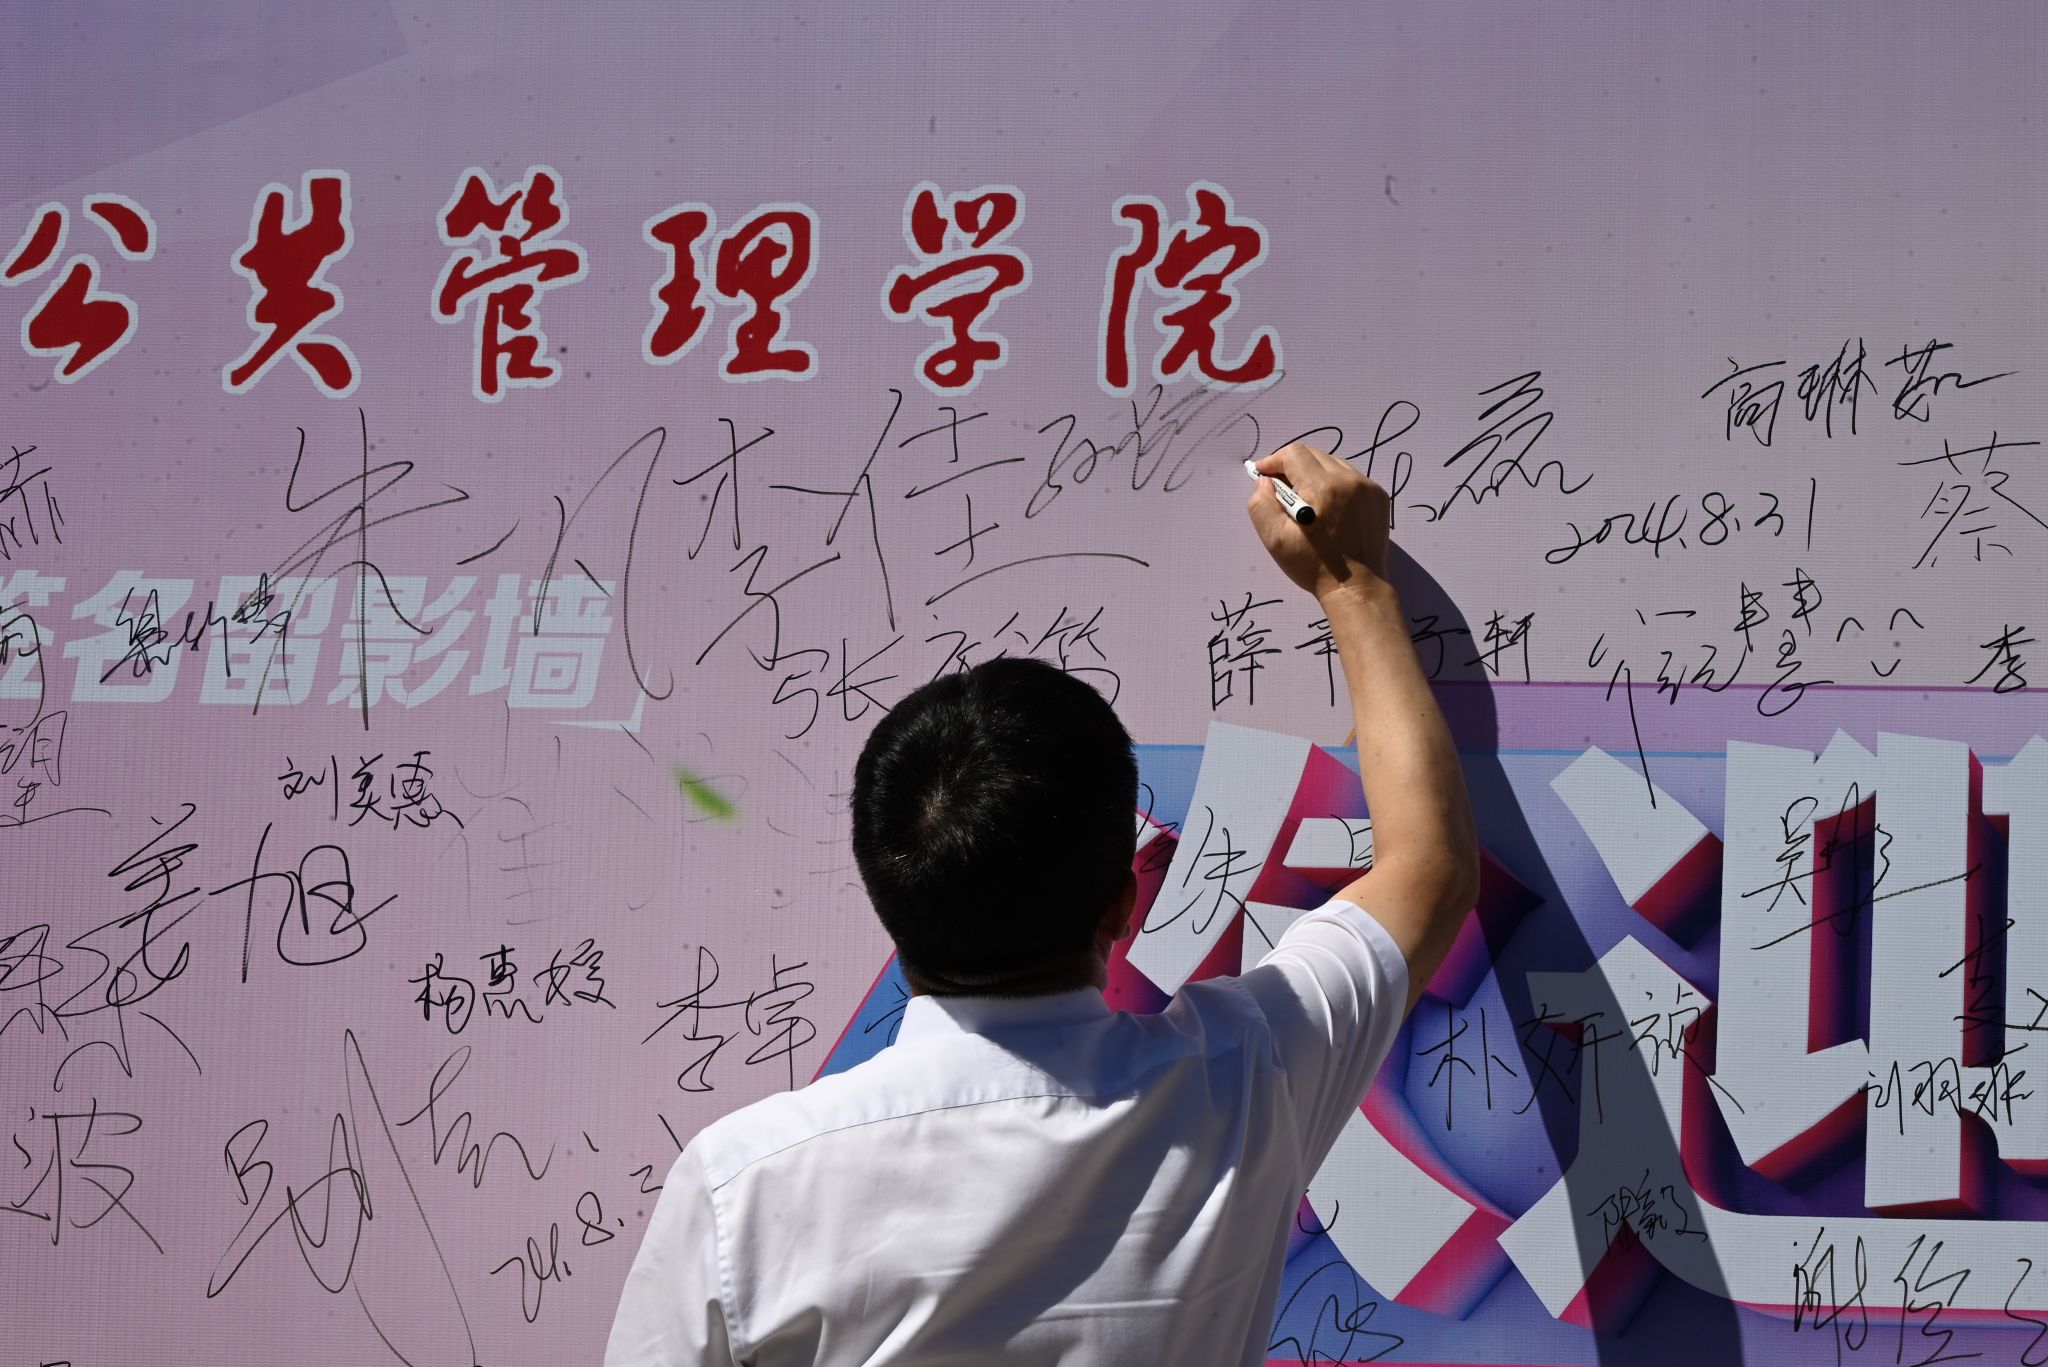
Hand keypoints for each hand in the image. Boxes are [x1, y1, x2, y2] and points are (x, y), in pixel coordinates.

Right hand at [1245, 442, 1390, 600]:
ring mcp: (1368, 487)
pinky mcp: (1379, 497)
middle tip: (1281, 488)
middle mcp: (1349, 480)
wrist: (1357, 588)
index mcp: (1322, 488)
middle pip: (1313, 454)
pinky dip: (1334, 483)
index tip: (1263, 474)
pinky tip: (1328, 506)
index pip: (1293, 454)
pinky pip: (1351, 477)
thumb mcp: (1276, 540)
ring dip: (1314, 473)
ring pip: (1333, 463)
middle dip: (1292, 466)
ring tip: (1306, 499)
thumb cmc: (1314, 566)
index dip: (1273, 461)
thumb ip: (1262, 504)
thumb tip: (1265, 481)